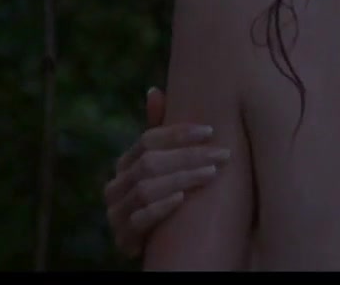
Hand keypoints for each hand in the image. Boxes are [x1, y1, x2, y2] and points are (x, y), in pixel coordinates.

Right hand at [104, 87, 229, 258]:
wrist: (164, 248)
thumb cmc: (169, 197)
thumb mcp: (167, 166)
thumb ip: (162, 134)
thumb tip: (153, 90)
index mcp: (125, 164)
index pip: (148, 140)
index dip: (178, 133)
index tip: (210, 131)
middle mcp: (116, 186)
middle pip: (150, 163)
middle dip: (189, 156)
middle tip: (223, 154)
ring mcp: (117, 213)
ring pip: (147, 189)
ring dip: (182, 178)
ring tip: (211, 174)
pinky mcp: (124, 238)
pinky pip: (139, 219)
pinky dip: (161, 207)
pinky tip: (182, 199)